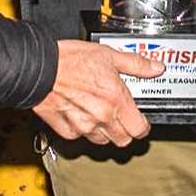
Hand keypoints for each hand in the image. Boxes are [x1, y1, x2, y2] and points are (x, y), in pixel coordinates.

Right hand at [33, 41, 158, 144]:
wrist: (40, 68)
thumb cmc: (70, 60)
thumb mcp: (109, 55)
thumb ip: (135, 64)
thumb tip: (155, 67)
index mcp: (117, 101)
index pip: (139, 129)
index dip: (142, 127)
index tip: (140, 122)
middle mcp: (102, 117)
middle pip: (123, 140)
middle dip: (125, 131)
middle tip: (121, 118)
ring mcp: (84, 127)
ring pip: (102, 140)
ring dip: (104, 131)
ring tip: (99, 114)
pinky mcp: (66, 130)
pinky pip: (79, 137)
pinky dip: (81, 129)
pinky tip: (79, 114)